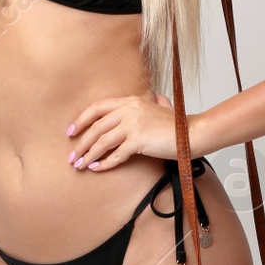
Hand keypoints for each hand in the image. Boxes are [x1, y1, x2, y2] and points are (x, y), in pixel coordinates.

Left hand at [64, 91, 185, 171]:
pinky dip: (104, 163)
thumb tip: (153, 96)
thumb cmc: (178, 125)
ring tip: (80, 166)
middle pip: (96, 127)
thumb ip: (154, 100)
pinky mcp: (138, 140)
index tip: (70, 132)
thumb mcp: (163, 106)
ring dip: (88, 155)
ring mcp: (133, 124)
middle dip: (81, 143)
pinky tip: (97, 168)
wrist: (193, 133)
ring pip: (102, 141)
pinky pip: (116, 154)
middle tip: (71, 156)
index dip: (81, 119)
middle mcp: (129, 109)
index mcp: (130, 100)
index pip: (97, 107)